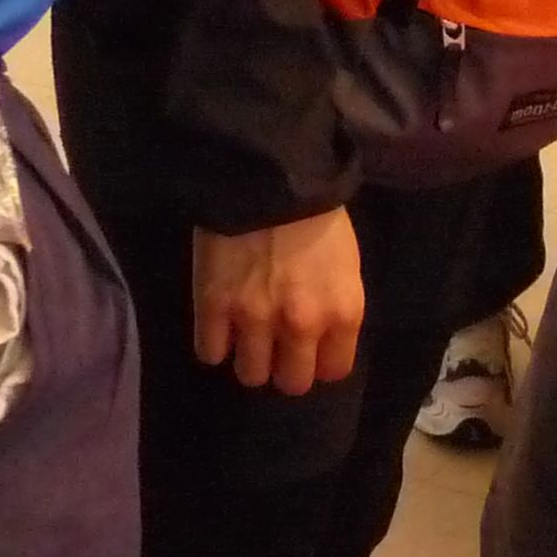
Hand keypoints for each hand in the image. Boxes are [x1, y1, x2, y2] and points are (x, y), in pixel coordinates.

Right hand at [193, 208, 363, 392]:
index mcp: (342, 313)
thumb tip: (320, 337)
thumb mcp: (346, 263)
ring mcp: (255, 320)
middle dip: (284, 368)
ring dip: (248, 358)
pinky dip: (213, 344)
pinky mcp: (214, 308)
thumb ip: (335, 306)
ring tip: (244, 336)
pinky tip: (218, 326)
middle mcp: (302, 327)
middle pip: (292, 382)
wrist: (268, 174)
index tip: (309, 351)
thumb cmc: (316, 212)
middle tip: (275, 347)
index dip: (319, 362)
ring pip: (250, 375)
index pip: (334, 370)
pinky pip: (210, 353)